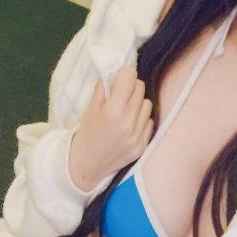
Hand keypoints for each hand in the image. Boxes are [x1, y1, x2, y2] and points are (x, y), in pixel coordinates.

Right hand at [68, 66, 153, 190]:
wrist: (87, 166)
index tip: (121, 75)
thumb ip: (104, 88)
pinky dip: (141, 119)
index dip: (125, 73)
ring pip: (147, 104)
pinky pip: (149, 121)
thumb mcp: (91, 108)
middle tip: (121, 93)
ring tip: (126, 110)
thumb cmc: (86, 134)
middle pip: (140, 88)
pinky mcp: (144, 145)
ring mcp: (138, 135)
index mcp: (112, 111)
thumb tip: (116, 70)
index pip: (129, 78)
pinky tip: (130, 124)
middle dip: (130, 87)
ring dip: (138, 102)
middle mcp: (128, 123)